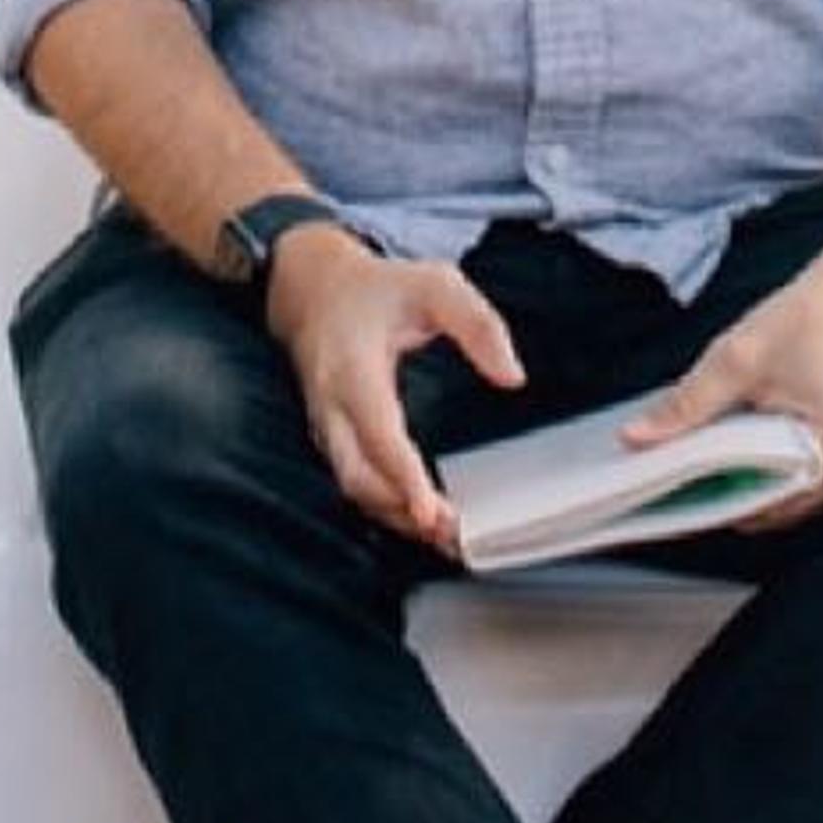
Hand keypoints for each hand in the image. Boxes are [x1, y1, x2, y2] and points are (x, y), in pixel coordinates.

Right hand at [269, 227, 526, 559]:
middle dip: (401, 512)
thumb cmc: (375, 290)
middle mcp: (331, 405)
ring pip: (354, 487)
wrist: (310, 289)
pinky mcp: (332, 439)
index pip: (376, 432)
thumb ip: (477, 324)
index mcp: (352, 367)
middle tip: (452, 534)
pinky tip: (423, 520)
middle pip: (357, 476)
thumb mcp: (432, 284)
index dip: (403, 476)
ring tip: (447, 538)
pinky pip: (355, 481)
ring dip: (397, 517)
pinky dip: (387, 506)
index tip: (432, 511)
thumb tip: (512, 376)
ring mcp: (327, 427)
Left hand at [622, 255, 822, 511]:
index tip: (662, 491)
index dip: (705, 498)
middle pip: (767, 506)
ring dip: (739, 480)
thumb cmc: (812, 319)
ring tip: (695, 457)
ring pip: (777, 495)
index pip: (757, 501)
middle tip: (669, 473)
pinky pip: (791, 477)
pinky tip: (727, 445)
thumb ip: (684, 407)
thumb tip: (634, 440)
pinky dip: (758, 467)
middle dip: (719, 491)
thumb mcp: (736, 361)